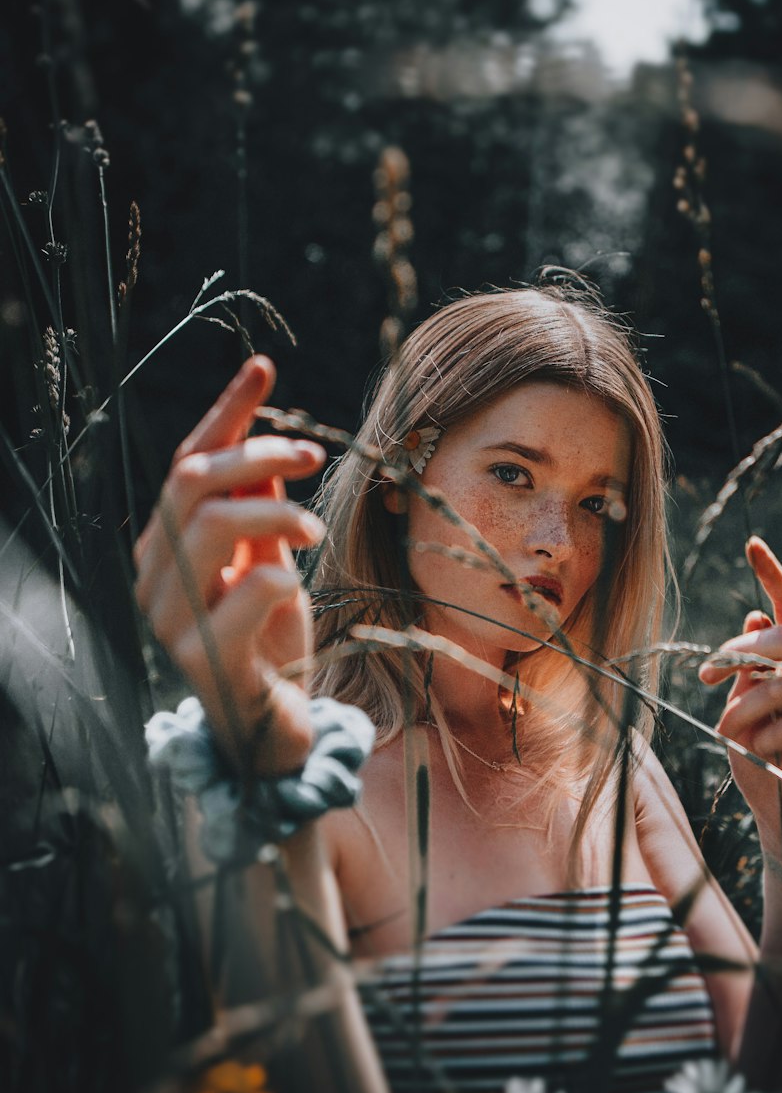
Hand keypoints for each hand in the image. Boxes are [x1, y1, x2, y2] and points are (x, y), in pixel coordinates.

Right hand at [134, 356, 327, 774]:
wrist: (271, 725)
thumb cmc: (268, 639)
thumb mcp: (269, 559)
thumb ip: (262, 507)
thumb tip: (272, 447)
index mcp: (169, 542)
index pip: (190, 460)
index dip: (226, 412)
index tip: (263, 367)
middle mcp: (156, 572)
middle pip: (191, 482)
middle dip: (257, 454)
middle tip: (314, 454)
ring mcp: (170, 616)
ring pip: (209, 526)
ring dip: (275, 513)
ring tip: (314, 532)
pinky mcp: (201, 659)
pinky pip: (242, 596)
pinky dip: (279, 579)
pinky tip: (296, 586)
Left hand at [699, 536, 781, 861]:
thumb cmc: (761, 761)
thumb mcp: (742, 708)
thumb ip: (750, 668)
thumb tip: (756, 614)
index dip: (774, 574)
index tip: (751, 544)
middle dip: (738, 652)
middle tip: (706, 673)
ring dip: (741, 709)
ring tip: (727, 731)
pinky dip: (763, 738)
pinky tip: (763, 755)